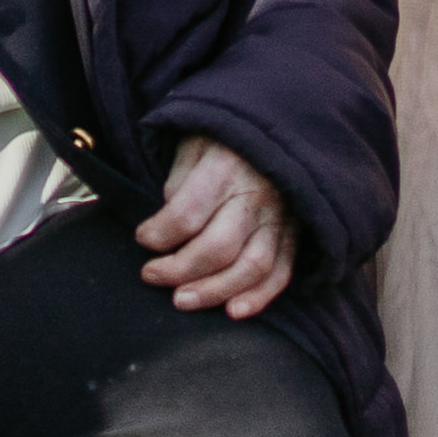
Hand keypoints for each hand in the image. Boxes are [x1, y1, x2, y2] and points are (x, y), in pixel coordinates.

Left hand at [133, 134, 296, 317]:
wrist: (275, 125)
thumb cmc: (222, 139)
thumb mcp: (192, 144)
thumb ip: (179, 183)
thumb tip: (168, 227)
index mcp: (225, 168)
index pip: (187, 214)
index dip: (159, 234)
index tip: (143, 239)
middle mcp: (256, 195)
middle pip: (218, 247)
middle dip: (180, 270)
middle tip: (152, 275)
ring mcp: (279, 218)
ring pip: (251, 267)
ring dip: (214, 291)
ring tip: (182, 301)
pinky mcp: (294, 234)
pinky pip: (281, 273)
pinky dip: (259, 297)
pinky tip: (233, 311)